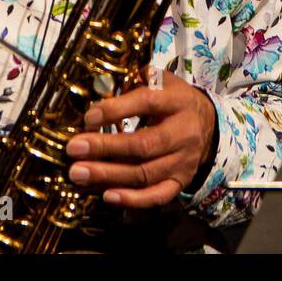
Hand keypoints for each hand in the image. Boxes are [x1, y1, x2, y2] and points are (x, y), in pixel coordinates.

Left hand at [63, 71, 216, 208]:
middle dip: (105, 148)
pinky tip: (107, 196)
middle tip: (73, 149)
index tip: (88, 118)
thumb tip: (101, 89)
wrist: (208, 124)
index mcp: (178, 101)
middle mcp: (184, 132)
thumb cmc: (172, 99)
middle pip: (144, 144)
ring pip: (145, 173)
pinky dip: (132, 199)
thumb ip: (135, 81)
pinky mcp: (180, 181)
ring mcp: (183, 160)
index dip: (116, 110)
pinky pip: (157, 195)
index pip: (147, 103)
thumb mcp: (161, 81)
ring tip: (78, 173)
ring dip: (109, 175)